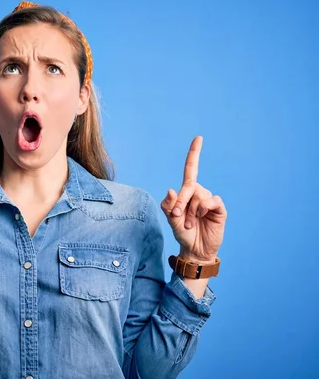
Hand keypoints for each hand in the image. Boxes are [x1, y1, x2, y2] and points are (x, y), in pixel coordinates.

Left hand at [160, 136, 226, 262]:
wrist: (195, 250)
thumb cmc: (182, 233)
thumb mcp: (171, 220)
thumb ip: (168, 206)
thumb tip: (170, 190)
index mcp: (186, 192)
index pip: (191, 169)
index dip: (194, 153)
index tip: (199, 138)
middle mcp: (199, 193)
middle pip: (189, 186)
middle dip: (181, 201)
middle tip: (178, 216)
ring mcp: (209, 200)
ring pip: (199, 196)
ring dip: (191, 212)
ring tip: (190, 224)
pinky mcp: (219, 209)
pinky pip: (212, 201)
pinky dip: (204, 208)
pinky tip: (202, 217)